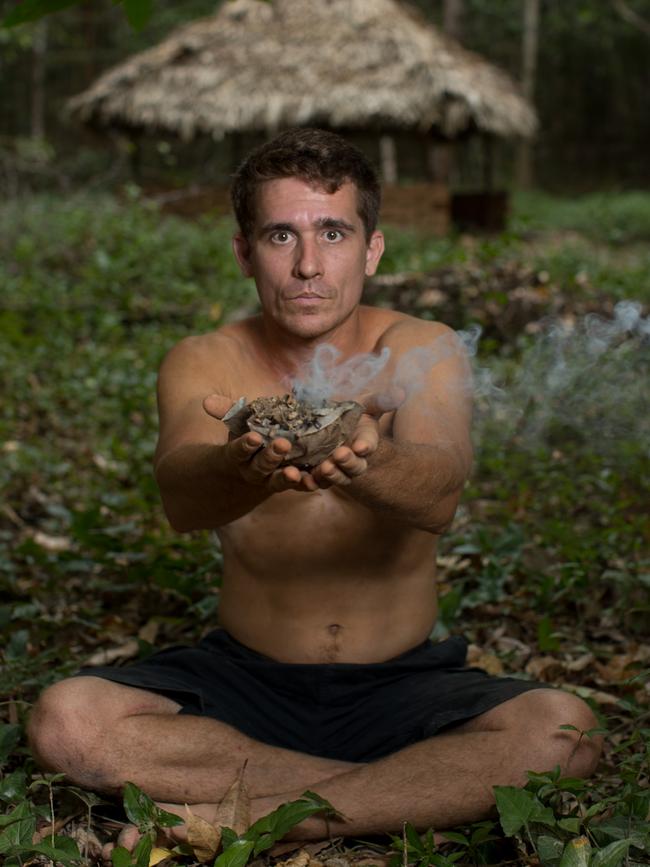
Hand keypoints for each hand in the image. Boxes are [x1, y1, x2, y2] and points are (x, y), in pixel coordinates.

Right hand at [203, 394, 319, 493]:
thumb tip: (206, 401)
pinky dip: (309, 484)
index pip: (238, 451)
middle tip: (282, 445)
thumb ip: (227, 412)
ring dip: (286, 478)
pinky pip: (301, 486)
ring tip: (295, 474)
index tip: (253, 437)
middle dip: (270, 457)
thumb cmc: (251, 436)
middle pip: (260, 467)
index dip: (244, 446)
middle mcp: (254, 471)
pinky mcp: (294, 482)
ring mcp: (273, 479)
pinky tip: (315, 480)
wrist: (259, 463)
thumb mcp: (240, 423)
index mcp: (239, 456)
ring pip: (278, 481)